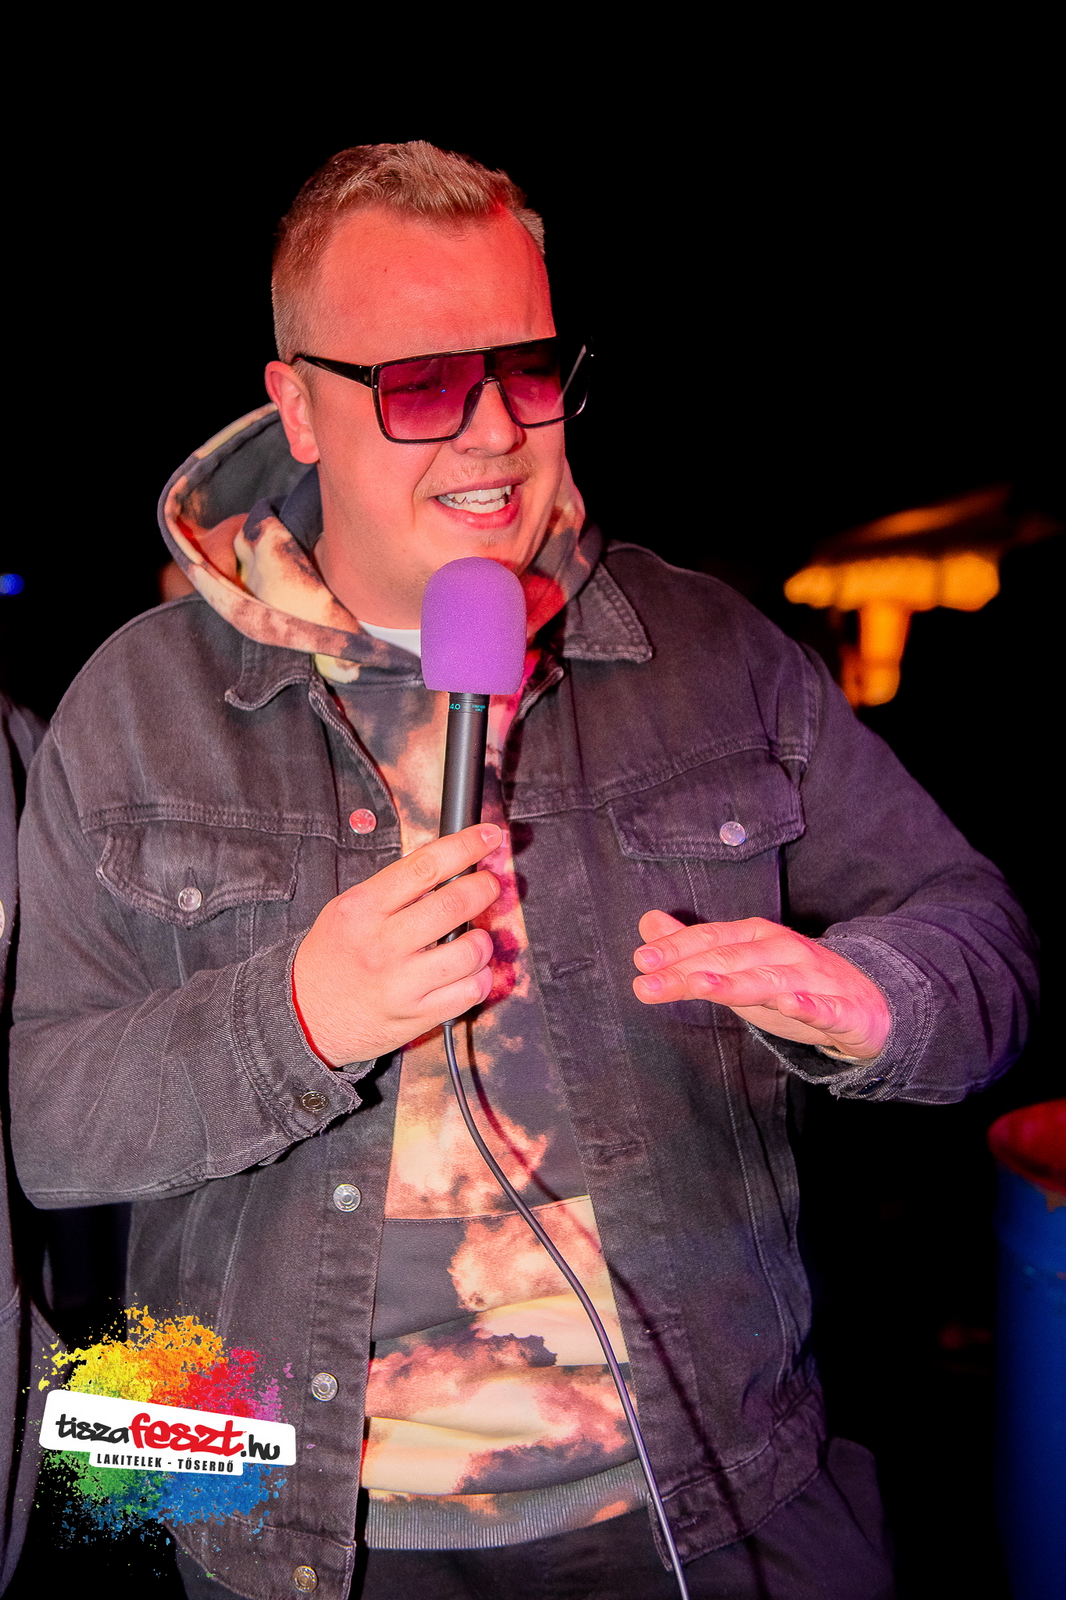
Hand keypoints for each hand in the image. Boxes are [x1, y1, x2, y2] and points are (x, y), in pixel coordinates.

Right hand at [293, 824, 502, 1066]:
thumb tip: (448, 866)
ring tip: (473, 938)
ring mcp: (401, 983)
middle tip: (487, 886)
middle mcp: (382, 944)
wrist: (306, 1017)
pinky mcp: (417, 1015)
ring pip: (471, 951)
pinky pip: (471, 991)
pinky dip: (480, 977)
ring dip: (482, 939)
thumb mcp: (347, 911)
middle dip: (484, 888)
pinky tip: (469, 971)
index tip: (488, 836)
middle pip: (453, 904)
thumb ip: (392, 890)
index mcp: (362, 909)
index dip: (465, 845)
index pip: (425, 866)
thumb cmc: (333, 957)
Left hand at [632, 911, 890, 1059]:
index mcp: (758, 938)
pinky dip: (809, 1006)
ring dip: (735, 982)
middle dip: (688, 970)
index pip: (711, 941)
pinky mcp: (844, 1011)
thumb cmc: (794, 984)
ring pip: (771, 980)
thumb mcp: (740, 967)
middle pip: (731, 960)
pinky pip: (826, 1008)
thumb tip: (648, 924)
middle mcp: (784, 952)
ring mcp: (815, 979)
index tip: (642, 961)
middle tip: (648, 982)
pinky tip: (790, 1005)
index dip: (677, 949)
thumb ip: (694, 949)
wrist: (871, 1004)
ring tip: (701, 986)